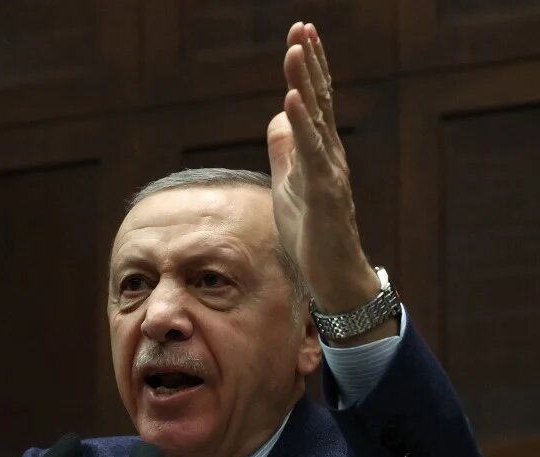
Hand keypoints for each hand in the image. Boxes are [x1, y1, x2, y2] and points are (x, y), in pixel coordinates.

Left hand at [266, 22, 379, 316]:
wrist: (332, 276)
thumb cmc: (312, 233)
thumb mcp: (289, 184)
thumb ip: (285, 150)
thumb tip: (278, 116)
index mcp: (318, 152)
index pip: (313, 101)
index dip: (307, 69)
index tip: (299, 35)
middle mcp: (329, 155)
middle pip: (318, 100)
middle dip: (310, 63)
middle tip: (302, 27)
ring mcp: (329, 171)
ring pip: (316, 119)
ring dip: (306, 82)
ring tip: (296, 50)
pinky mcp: (325, 192)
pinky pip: (312, 153)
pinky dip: (303, 124)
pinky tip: (294, 98)